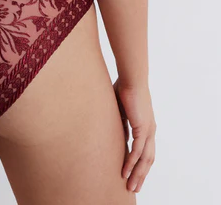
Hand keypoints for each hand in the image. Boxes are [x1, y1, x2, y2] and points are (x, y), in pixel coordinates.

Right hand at [113, 77, 155, 193]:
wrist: (132, 77)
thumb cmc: (125, 87)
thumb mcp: (121, 109)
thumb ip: (121, 122)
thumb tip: (116, 133)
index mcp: (146, 125)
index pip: (146, 150)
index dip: (140, 164)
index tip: (133, 175)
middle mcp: (150, 130)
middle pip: (148, 159)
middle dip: (141, 175)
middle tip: (134, 188)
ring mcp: (148, 130)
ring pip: (144, 159)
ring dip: (137, 174)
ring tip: (130, 186)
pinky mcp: (142, 128)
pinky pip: (137, 151)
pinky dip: (131, 163)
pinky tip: (125, 172)